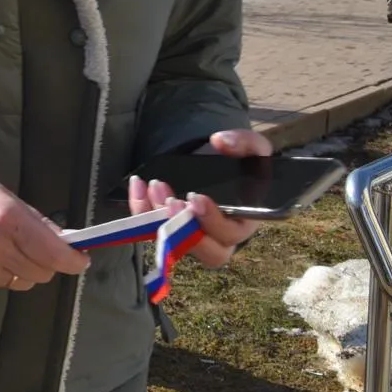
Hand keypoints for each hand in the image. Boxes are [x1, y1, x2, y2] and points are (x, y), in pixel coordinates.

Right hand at [0, 167, 89, 291]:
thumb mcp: (4, 195)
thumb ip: (37, 222)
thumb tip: (66, 243)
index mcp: (7, 219)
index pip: (54, 254)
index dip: (73, 261)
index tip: (80, 261)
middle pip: (43, 272)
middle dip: (47, 263)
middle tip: (36, 248)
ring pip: (23, 282)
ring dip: (23, 269)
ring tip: (4, 249)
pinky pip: (0, 285)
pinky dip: (1, 273)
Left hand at [129, 128, 270, 268]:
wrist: (221, 163)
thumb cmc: (244, 162)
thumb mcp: (253, 147)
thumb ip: (244, 142)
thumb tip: (221, 141)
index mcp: (245, 221)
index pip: (230, 235)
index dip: (212, 221)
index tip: (195, 198)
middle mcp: (220, 236)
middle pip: (204, 250)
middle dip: (183, 226)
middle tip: (169, 200)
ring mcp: (194, 235)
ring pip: (175, 242)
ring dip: (159, 217)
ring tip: (153, 186)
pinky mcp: (171, 227)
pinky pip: (153, 227)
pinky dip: (142, 208)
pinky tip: (138, 184)